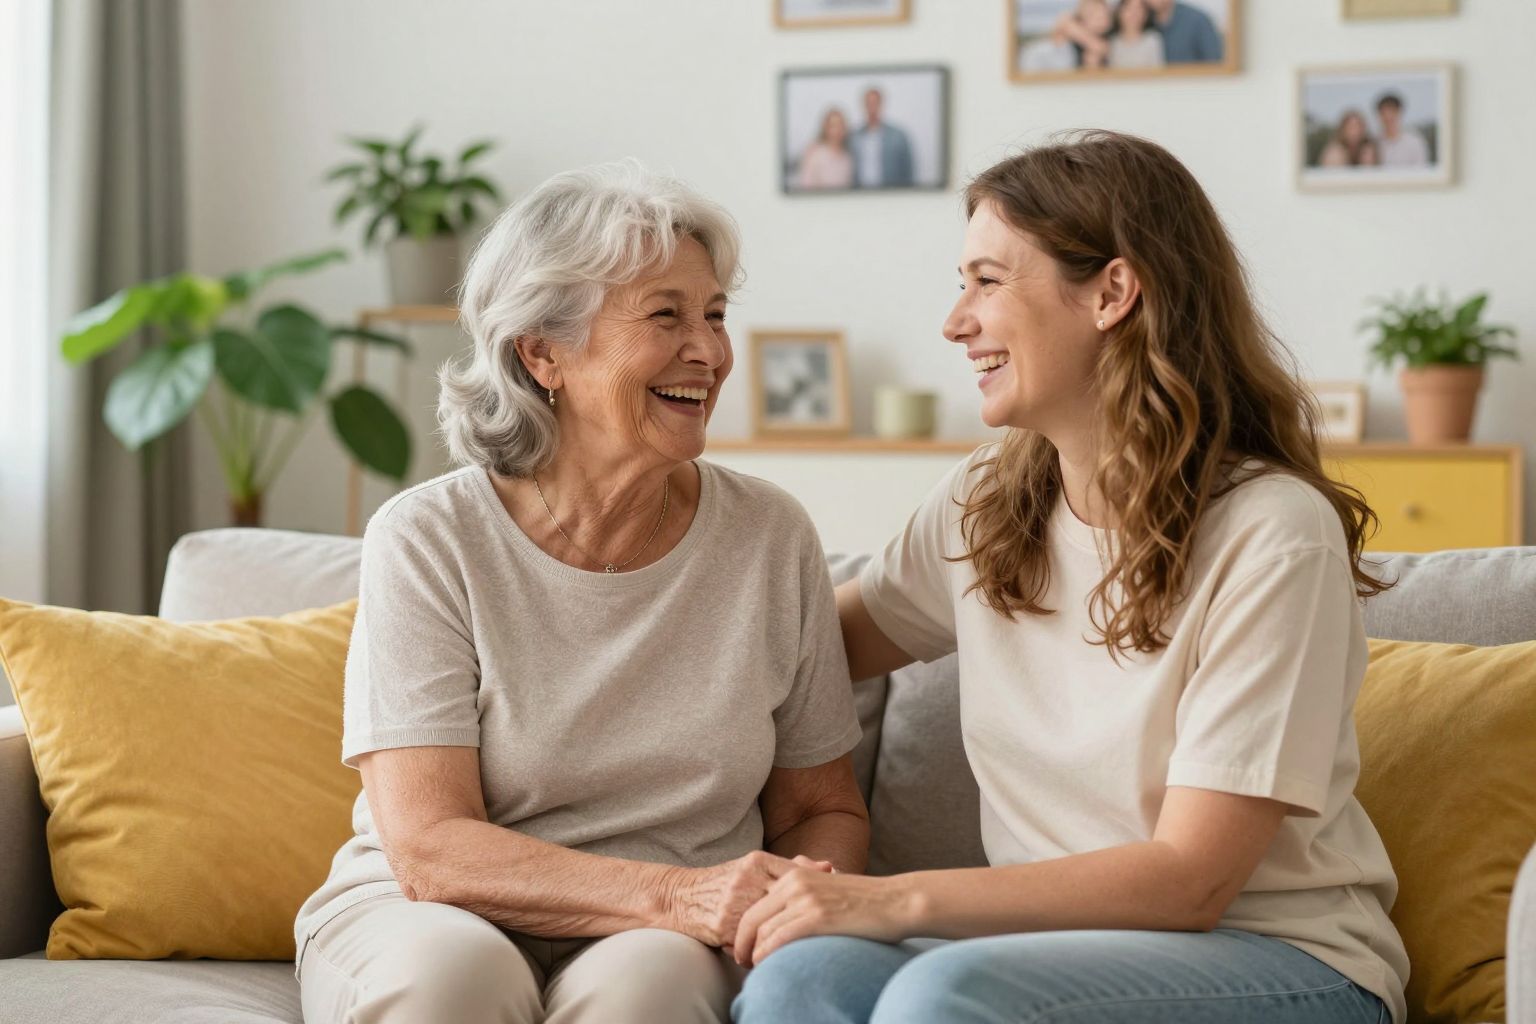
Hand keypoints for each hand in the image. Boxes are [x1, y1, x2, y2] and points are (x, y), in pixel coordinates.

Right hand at [663, 852, 833, 946]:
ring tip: (797, 946)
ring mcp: (734, 902)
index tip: (824, 907)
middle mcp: (747, 879)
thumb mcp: (754, 868)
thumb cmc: (725, 883)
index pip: (797, 877)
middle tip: (821, 930)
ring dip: (784, 937)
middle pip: (789, 903)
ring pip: (773, 925)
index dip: (813, 895)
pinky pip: (754, 942)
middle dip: (803, 918)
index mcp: (757, 861)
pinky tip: (769, 953)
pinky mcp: (724, 925)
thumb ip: (790, 867)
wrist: (680, 897)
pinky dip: (763, 948)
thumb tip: (828, 867)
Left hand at [732, 868, 915, 965]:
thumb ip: (803, 893)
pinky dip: (767, 954)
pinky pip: (779, 938)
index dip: (744, 928)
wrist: (896, 901)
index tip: (743, 946)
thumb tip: (781, 910)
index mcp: (796, 874)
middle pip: (752, 917)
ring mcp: (806, 898)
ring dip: (754, 953)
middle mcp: (796, 883)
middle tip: (740, 961)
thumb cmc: (864, 900)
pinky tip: (766, 965)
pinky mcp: (818, 916)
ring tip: (755, 968)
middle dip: (741, 942)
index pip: (756, 903)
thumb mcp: (827, 887)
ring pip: (763, 930)